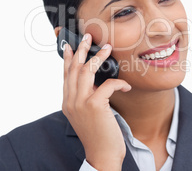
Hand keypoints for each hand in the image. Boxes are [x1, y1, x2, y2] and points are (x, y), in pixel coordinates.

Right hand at [62, 33, 130, 169]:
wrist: (102, 155)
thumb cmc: (99, 135)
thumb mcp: (88, 114)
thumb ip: (87, 97)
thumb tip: (96, 83)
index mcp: (68, 102)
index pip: (66, 75)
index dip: (68, 58)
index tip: (69, 45)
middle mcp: (70, 101)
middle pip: (74, 69)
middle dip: (80, 50)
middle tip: (87, 36)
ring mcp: (80, 103)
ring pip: (86, 71)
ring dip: (97, 57)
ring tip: (107, 47)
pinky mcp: (94, 106)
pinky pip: (107, 85)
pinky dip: (118, 83)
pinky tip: (126, 85)